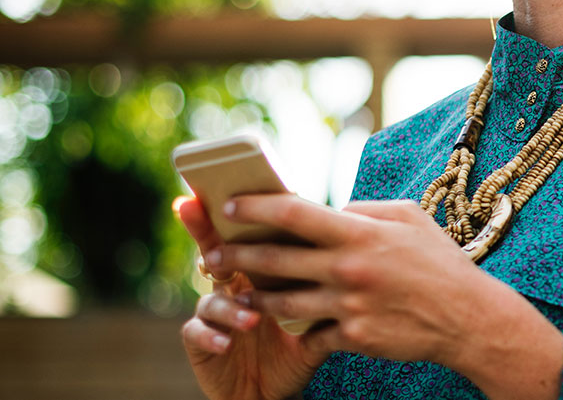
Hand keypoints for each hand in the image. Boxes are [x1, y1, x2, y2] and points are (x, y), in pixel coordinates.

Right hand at [177, 197, 328, 399]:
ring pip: (211, 297)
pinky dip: (211, 335)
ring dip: (229, 305)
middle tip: (209, 221)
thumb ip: (331, 274)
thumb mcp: (320, 307)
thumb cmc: (303, 341)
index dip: (239, 210)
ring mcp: (214, 311)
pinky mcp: (202, 342)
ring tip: (252, 317)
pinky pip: (196, 333)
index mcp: (261, 268)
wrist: (280, 388)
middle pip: (215, 250)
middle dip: (206, 233)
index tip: (234, 190)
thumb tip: (357, 233)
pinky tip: (226, 342)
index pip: (250, 232)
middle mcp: (232, 283)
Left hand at [210, 195, 562, 399]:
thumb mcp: (408, 217)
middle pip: (274, 260)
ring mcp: (348, 305)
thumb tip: (333, 210)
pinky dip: (298, 328)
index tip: (230, 206)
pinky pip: (311, 333)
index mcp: (359, 233)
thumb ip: (365, 210)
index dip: (256, 207)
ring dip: (254, 296)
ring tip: (238, 292)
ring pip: (282, 302)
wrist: (466, 317)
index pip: (293, 213)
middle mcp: (347, 268)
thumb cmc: (439, 261)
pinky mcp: (352, 337)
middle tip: (212, 254)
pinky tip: (286, 324)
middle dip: (235, 255)